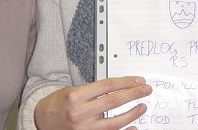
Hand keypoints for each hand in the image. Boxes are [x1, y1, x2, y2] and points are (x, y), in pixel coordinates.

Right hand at [34, 76, 151, 129]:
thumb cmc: (59, 104)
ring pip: (115, 122)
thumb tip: (122, 87)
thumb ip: (95, 89)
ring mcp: (84, 129)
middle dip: (134, 94)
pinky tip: (134, 126)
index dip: (127, 82)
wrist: (42, 120)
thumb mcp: (74, 90)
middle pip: (114, 101)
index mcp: (76, 96)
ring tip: (142, 106)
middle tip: (146, 90)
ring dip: (133, 113)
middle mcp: (80, 113)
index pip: (108, 85)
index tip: (139, 80)